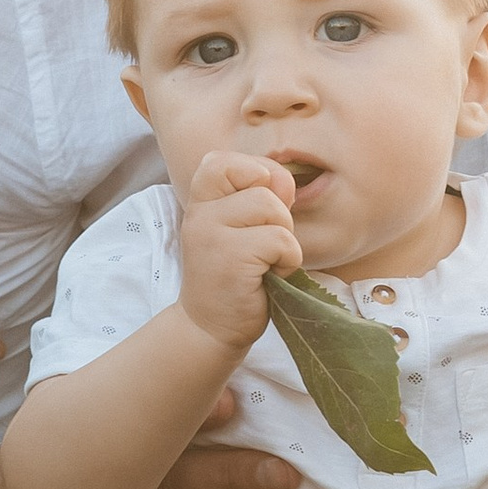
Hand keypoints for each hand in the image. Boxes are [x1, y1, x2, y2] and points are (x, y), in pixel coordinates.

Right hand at [176, 152, 302, 352]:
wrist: (210, 328)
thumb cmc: (235, 277)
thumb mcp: (240, 228)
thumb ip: (259, 197)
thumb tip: (285, 182)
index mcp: (201, 201)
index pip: (222, 160)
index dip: (255, 174)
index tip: (258, 211)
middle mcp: (200, 213)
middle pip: (262, 182)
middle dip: (279, 214)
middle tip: (264, 245)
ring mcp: (211, 234)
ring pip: (272, 208)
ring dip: (284, 238)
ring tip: (266, 262)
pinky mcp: (230, 258)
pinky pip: (281, 240)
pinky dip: (287, 260)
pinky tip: (268, 277)